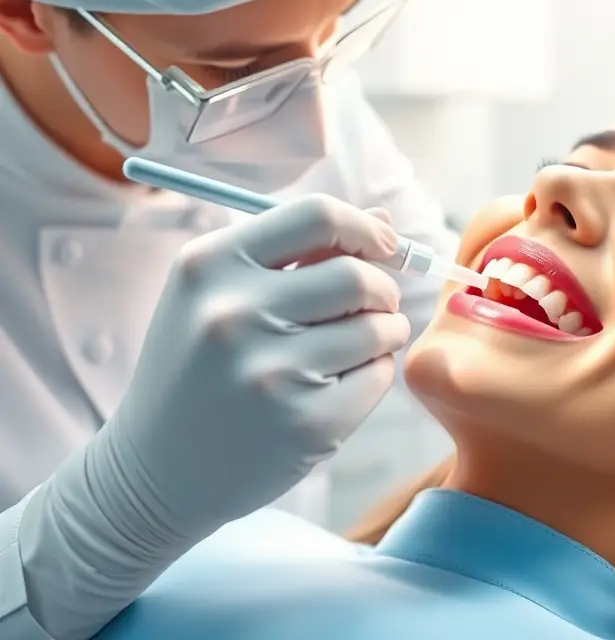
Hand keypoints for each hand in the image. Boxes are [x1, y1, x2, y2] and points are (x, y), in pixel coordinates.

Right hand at [88, 193, 410, 545]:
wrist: (156, 474)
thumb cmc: (197, 371)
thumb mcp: (219, 296)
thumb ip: (298, 252)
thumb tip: (383, 220)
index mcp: (210, 266)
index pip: (318, 215)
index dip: (364, 228)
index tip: (383, 244)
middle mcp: (235, 314)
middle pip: (357, 275)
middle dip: (381, 288)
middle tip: (372, 306)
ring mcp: (270, 372)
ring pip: (377, 327)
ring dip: (383, 332)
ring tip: (354, 347)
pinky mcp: (305, 423)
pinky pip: (377, 376)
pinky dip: (373, 374)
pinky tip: (338, 385)